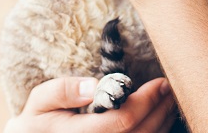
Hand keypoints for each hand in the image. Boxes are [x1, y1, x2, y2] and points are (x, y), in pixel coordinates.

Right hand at [4, 77, 176, 132]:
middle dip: (159, 110)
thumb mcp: (40, 102)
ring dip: (162, 123)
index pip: (122, 121)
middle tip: (170, 88)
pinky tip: (158, 120)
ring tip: (168, 101)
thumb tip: (93, 85)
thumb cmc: (37, 124)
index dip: (146, 101)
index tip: (159, 83)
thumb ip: (62, 91)